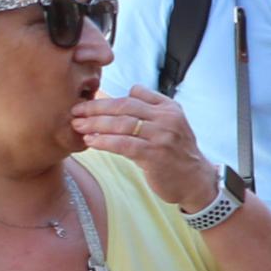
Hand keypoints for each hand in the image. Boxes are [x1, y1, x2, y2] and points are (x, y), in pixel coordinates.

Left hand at [70, 89, 216, 206]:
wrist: (195, 180)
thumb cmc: (177, 152)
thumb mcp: (172, 123)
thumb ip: (152, 106)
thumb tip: (129, 90)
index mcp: (169, 108)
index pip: (133, 96)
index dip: (107, 99)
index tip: (88, 103)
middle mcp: (167, 119)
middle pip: (124, 107)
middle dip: (95, 109)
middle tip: (76, 112)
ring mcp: (162, 137)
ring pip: (121, 125)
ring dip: (95, 125)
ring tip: (78, 126)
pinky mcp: (155, 155)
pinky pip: (124, 144)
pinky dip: (104, 142)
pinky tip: (91, 142)